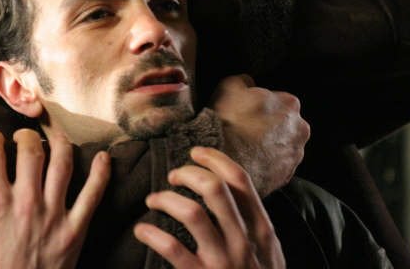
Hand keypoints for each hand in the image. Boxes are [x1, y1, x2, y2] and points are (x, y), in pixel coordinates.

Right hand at [0, 129, 110, 268]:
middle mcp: (26, 202)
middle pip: (31, 150)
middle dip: (26, 135)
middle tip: (24, 137)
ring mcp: (54, 214)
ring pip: (63, 163)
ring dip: (61, 141)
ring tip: (56, 135)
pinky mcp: (75, 229)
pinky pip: (93, 195)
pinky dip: (102, 173)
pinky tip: (104, 157)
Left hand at [134, 147, 284, 268]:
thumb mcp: (267, 251)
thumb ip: (251, 222)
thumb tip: (227, 189)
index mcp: (260, 228)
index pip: (239, 180)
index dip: (215, 159)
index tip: (196, 152)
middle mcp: (243, 240)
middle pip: (214, 188)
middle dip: (188, 173)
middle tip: (173, 175)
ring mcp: (222, 261)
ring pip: (191, 212)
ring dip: (166, 199)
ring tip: (153, 200)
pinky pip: (172, 249)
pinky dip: (151, 234)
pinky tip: (141, 230)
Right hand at [211, 75, 309, 195]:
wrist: (222, 159)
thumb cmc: (226, 121)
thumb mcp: (229, 86)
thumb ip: (243, 80)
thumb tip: (248, 82)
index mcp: (290, 103)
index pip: (277, 100)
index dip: (258, 106)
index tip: (245, 112)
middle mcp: (300, 129)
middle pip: (283, 124)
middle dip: (268, 126)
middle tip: (244, 130)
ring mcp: (294, 154)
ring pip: (281, 146)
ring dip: (267, 146)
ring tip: (244, 148)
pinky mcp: (286, 175)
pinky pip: (276, 167)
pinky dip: (265, 164)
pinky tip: (248, 161)